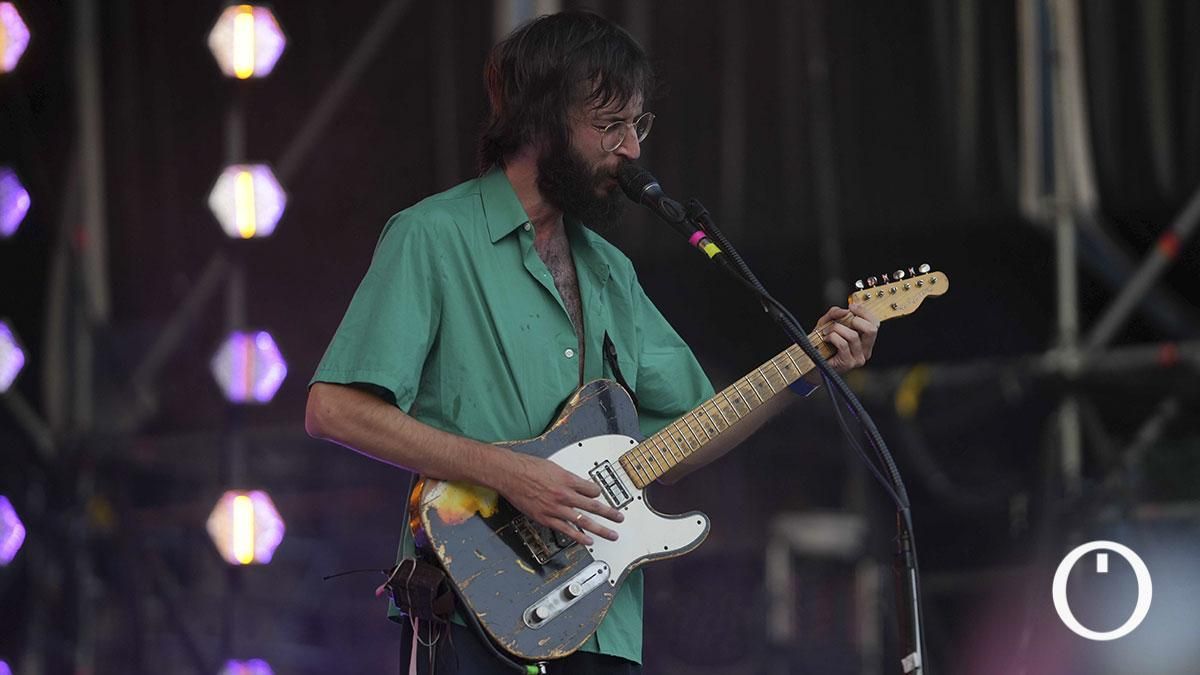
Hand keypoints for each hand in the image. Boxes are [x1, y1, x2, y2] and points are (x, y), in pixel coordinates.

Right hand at [495, 452, 623, 546]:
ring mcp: (556, 508)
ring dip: (600, 529)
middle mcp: (565, 494)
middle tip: (619, 518)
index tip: (600, 496)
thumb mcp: (553, 466)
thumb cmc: (528, 467)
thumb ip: (566, 477)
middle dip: (609, 513)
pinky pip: (566, 530)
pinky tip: (588, 541)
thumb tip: (576, 484)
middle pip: (593, 506)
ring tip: (611, 534)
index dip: (597, 493)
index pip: (592, 489)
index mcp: (568, 479)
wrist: (510, 474)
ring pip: (584, 521)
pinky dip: (579, 537)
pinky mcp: (546, 518)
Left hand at [806, 304, 878, 380]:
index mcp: (865, 340)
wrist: (812, 362)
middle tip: (841, 320)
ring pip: (853, 336)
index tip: (851, 306)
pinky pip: (843, 344)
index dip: (864, 312)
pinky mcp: (848, 363)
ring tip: (826, 331)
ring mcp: (858, 358)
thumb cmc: (821, 343)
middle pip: (871, 330)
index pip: (875, 324)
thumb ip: (835, 313)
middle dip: (856, 319)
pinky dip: (832, 337)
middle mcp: (865, 350)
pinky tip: (826, 339)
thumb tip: (845, 310)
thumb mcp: (827, 323)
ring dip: (837, 329)